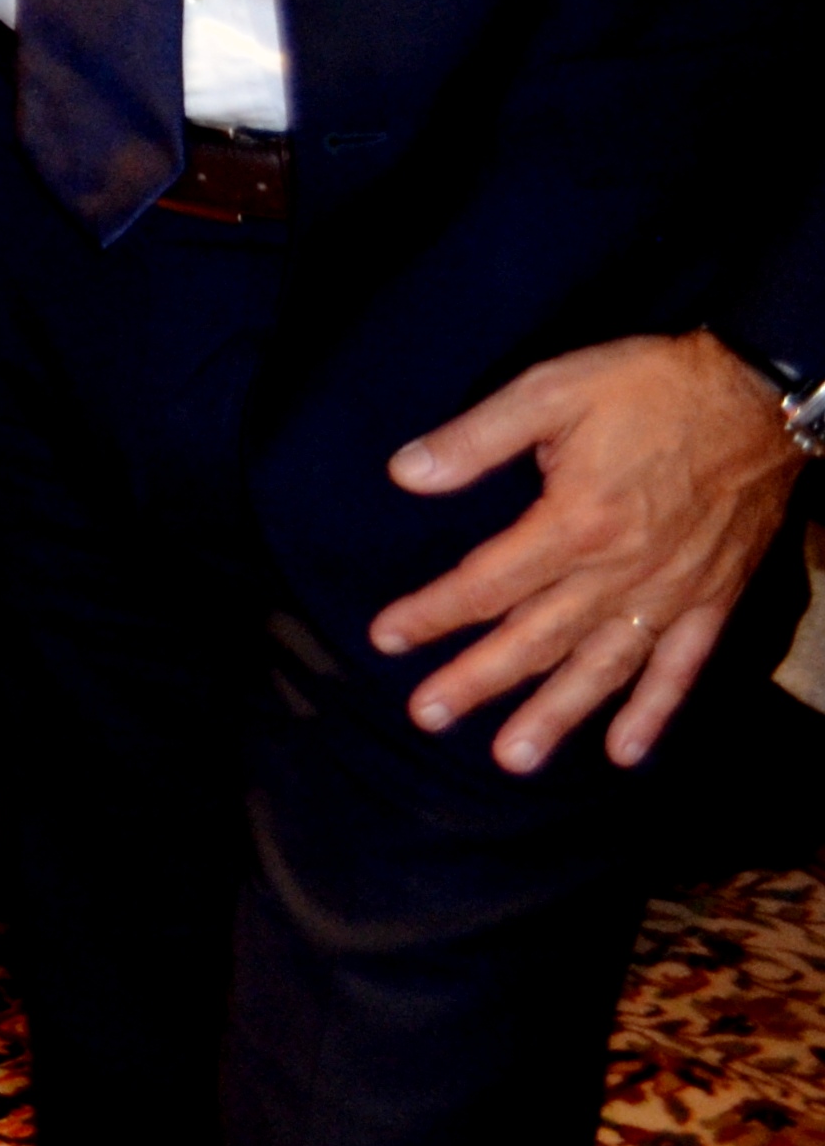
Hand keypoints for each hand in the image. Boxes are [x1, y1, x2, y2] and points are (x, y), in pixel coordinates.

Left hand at [373, 333, 805, 770]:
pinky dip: (654, 712)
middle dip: (477, 681)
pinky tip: (627, 752)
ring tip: (512, 757)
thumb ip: (477, 437)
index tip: (386, 639)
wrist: (758, 398)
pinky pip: (680, 668)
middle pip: (535, 639)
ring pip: (602, 668)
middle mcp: (620, 573)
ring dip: (556, 715)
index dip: (433, 613)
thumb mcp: (551, 390)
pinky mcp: (713, 600)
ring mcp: (671, 594)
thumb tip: (404, 474)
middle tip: (426, 716)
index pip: (487, 584)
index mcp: (575, 524)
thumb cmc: (647, 387)